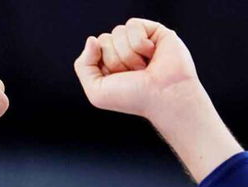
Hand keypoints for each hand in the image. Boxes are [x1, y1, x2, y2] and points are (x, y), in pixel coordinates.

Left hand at [74, 18, 200, 122]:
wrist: (164, 97)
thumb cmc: (135, 99)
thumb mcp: (97, 91)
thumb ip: (83, 66)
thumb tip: (92, 40)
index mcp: (112, 64)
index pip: (94, 48)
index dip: (103, 64)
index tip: (120, 80)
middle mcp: (126, 52)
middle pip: (104, 39)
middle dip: (116, 60)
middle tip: (135, 75)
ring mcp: (141, 41)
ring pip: (117, 32)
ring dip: (129, 54)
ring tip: (145, 68)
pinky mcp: (155, 32)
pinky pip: (133, 25)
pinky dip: (139, 43)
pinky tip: (151, 54)